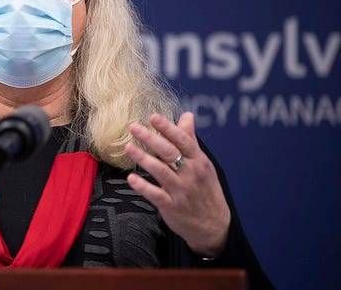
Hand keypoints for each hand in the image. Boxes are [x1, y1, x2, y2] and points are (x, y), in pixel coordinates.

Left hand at [124, 112, 230, 256]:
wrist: (214, 225)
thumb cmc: (206, 190)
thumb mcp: (203, 163)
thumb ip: (190, 140)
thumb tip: (187, 115)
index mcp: (199, 161)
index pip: (183, 140)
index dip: (167, 128)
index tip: (153, 116)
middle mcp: (191, 173)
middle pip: (169, 152)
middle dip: (150, 138)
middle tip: (133, 126)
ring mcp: (181, 190)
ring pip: (160, 171)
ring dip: (143, 158)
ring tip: (128, 147)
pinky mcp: (171, 206)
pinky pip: (155, 194)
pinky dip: (143, 186)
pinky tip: (131, 178)